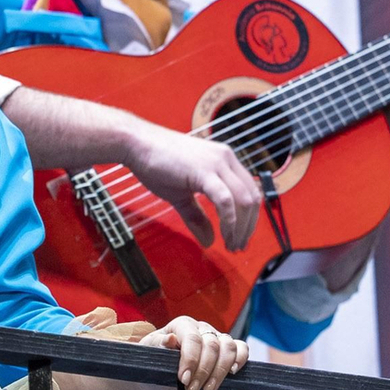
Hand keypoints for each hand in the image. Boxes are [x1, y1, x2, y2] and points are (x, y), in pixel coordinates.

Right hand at [121, 116, 262, 252]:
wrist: (137, 143)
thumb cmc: (156, 162)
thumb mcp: (181, 195)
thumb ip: (197, 217)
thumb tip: (209, 241)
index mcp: (224, 160)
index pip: (250, 191)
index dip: (250, 218)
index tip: (241, 236)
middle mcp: (226, 159)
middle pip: (252, 198)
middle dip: (249, 227)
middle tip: (239, 245)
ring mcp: (217, 163)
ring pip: (244, 200)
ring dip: (241, 228)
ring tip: (231, 244)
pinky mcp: (204, 171)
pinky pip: (225, 200)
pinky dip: (229, 222)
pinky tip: (223, 235)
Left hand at [148, 315, 247, 389]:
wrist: (160, 371)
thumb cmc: (155, 358)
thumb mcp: (150, 351)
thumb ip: (158, 344)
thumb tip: (170, 339)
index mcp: (183, 325)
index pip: (192, 338)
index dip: (190, 360)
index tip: (183, 379)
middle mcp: (202, 328)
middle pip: (212, 345)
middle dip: (203, 371)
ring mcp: (217, 337)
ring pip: (229, 347)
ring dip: (220, 371)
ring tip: (208, 389)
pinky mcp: (227, 348)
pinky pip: (241, 348)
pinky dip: (240, 359)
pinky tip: (232, 372)